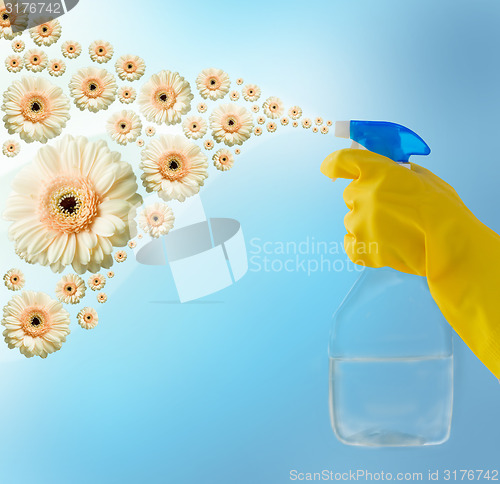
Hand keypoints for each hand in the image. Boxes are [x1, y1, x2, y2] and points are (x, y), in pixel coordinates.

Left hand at [320, 148, 471, 276]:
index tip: (331, 169)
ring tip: (394, 230)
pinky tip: (380, 244)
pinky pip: (350, 244)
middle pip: (350, 195)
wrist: (451, 242)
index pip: (341, 161)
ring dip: (366, 222)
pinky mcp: (362, 248)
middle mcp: (361, 195)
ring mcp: (359, 223)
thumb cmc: (441, 207)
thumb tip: (382, 171)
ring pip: (352, 220)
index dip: (334, 165)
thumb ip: (393, 171)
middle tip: (391, 209)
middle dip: (365, 199)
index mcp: (375, 171)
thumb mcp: (419, 176)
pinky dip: (362, 245)